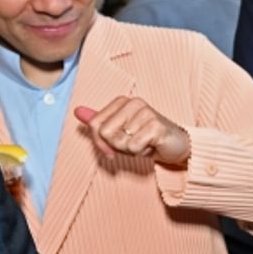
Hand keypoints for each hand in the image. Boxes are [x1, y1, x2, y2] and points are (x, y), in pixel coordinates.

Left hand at [74, 97, 190, 164]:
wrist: (175, 146)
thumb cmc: (145, 139)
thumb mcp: (118, 132)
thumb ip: (98, 122)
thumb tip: (77, 111)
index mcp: (122, 101)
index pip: (95, 124)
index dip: (100, 142)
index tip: (112, 148)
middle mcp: (134, 102)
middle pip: (105, 133)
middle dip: (116, 146)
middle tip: (133, 143)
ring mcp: (146, 112)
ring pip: (119, 141)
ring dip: (130, 150)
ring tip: (143, 143)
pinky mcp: (156, 125)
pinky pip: (134, 146)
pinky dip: (141, 152)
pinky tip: (151, 145)